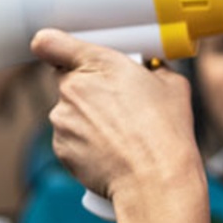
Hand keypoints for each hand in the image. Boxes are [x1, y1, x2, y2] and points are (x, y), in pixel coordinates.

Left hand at [30, 29, 201, 200]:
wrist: (155, 180)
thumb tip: (150, 68)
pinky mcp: (60, 147)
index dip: (52, 47)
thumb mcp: (172, 84)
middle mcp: (73, 88)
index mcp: (98, 63)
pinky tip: (108, 151)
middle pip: (66, 80)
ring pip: (67, 112)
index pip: (50, 42)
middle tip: (114, 104)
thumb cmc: (166, 132)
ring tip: (117, 134)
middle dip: (85, 89)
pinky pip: (68, 138)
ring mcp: (62, 119)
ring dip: (85, 119)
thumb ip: (152, 68)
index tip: (56, 50)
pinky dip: (82, 143)